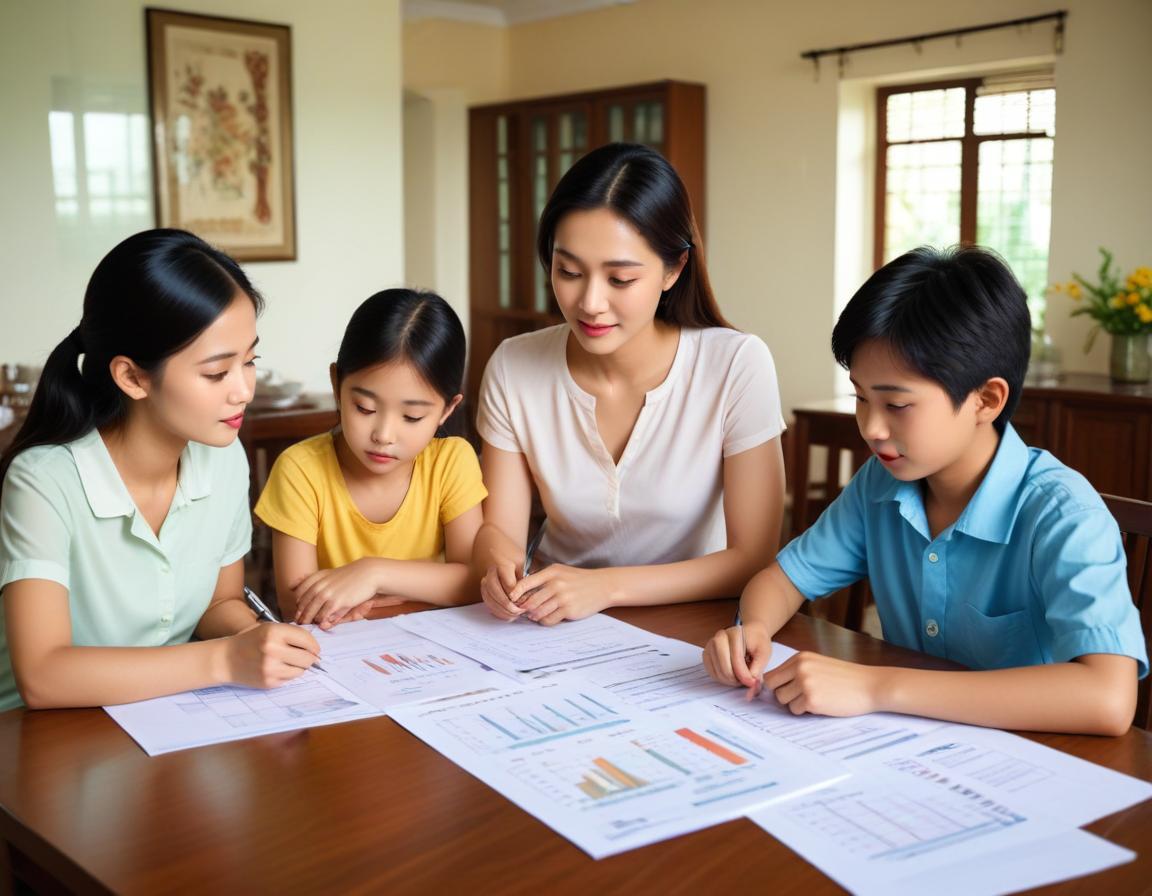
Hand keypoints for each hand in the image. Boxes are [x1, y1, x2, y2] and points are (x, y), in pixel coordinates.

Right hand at [223, 622, 321, 687]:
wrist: (226, 659)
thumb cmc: (251, 641)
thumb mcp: (269, 628)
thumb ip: (291, 634)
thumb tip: (315, 647)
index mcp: (274, 632)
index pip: (307, 639)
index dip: (314, 645)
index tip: (315, 649)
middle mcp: (273, 649)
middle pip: (308, 658)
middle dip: (310, 658)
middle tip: (306, 657)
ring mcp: (270, 667)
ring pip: (301, 670)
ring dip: (300, 666)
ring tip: (289, 661)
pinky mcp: (269, 682)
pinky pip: (290, 679)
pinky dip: (288, 673)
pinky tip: (278, 668)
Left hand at [293, 560, 381, 628]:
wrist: (368, 573)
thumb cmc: (349, 575)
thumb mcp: (327, 573)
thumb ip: (309, 579)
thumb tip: (290, 586)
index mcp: (316, 578)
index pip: (299, 594)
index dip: (298, 604)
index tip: (299, 611)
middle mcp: (319, 586)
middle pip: (303, 605)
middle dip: (301, 615)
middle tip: (300, 623)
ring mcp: (328, 594)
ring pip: (312, 612)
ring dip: (309, 620)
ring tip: (309, 625)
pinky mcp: (337, 602)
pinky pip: (324, 616)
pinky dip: (322, 621)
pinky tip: (323, 624)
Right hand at [480, 559, 522, 620]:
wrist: (505, 557)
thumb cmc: (519, 564)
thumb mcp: (526, 568)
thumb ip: (525, 581)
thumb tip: (525, 597)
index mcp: (503, 563)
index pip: (506, 576)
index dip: (511, 589)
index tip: (519, 599)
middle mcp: (491, 572)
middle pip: (493, 588)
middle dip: (505, 603)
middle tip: (517, 611)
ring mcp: (486, 581)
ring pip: (489, 597)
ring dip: (501, 609)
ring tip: (515, 615)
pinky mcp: (485, 590)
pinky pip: (488, 603)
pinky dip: (498, 612)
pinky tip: (509, 616)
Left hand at [506, 564, 611, 624]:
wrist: (602, 585)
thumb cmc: (578, 579)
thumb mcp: (560, 572)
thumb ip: (542, 578)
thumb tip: (522, 591)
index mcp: (551, 572)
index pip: (525, 583)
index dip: (515, 593)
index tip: (510, 599)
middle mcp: (556, 584)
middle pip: (530, 601)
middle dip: (523, 608)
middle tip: (521, 611)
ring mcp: (563, 598)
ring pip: (538, 612)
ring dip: (533, 616)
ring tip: (533, 615)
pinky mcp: (569, 610)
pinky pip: (549, 620)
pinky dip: (544, 621)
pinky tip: (546, 617)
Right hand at [703, 622, 771, 696]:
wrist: (750, 634)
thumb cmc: (757, 642)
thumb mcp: (764, 653)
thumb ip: (758, 669)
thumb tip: (751, 683)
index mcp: (735, 633)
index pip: (736, 659)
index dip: (745, 675)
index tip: (752, 683)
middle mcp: (720, 637)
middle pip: (725, 668)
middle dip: (737, 680)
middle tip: (747, 682)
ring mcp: (711, 645)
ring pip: (717, 673)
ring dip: (730, 681)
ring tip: (741, 678)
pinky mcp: (707, 654)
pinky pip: (711, 673)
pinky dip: (722, 679)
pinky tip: (732, 676)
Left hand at [762, 652, 880, 716]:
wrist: (871, 686)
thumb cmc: (847, 678)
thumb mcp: (819, 665)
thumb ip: (798, 671)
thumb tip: (775, 685)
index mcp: (801, 658)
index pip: (772, 674)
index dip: (777, 685)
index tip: (788, 691)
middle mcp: (800, 668)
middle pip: (773, 687)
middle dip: (783, 694)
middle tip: (800, 697)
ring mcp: (805, 683)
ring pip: (783, 700)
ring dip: (795, 704)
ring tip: (816, 699)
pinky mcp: (812, 700)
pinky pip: (796, 710)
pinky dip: (806, 711)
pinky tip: (822, 705)